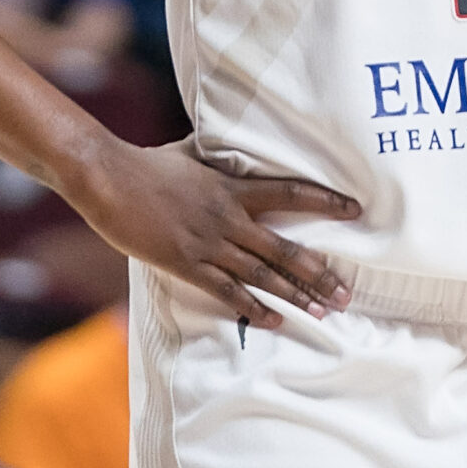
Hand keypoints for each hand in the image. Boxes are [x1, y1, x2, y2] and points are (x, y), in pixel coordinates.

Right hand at [72, 137, 358, 327]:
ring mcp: (209, 243)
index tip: (356, 211)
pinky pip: (227, 290)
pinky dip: (252, 306)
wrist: (110, 179)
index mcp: (233, 186)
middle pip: (285, 248)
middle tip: (346, 293)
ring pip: (263, 274)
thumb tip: (229, 148)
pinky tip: (273, 319)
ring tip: (321, 311)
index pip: (292, 193)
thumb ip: (216, 158)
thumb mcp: (191, 153)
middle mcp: (229, 217)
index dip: (327, 201)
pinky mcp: (187, 264)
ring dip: (295, 295)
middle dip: (319, 273)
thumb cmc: (148, 163)